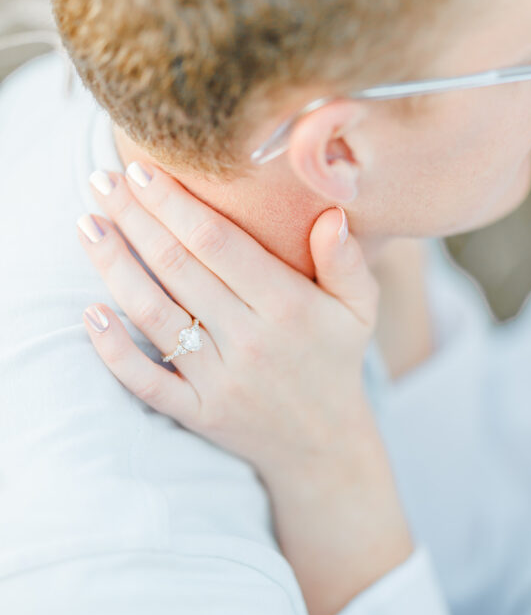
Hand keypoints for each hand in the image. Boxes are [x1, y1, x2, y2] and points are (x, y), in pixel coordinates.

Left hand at [77, 161, 379, 479]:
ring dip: (114, 267)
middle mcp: (250, 340)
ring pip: (155, 315)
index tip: (143, 169)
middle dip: (135, 218)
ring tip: (87, 225)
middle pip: (178, 268)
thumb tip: (331, 214)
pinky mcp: (199, 413)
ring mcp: (221, 380)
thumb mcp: (359, 309)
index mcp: (287, 306)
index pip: (217, 242)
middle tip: (101, 180)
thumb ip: (348, 261)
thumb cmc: (335, 360)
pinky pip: (148, 381)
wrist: (324, 445)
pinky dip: (114, 350)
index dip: (175, 203)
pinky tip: (90, 313)